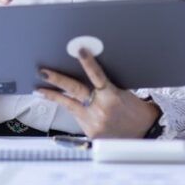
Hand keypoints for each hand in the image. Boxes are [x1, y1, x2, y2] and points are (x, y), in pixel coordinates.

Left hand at [37, 48, 161, 138]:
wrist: (144, 134)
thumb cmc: (135, 111)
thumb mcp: (123, 93)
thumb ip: (104, 85)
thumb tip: (87, 72)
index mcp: (112, 97)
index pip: (97, 76)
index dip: (88, 63)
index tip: (80, 51)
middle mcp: (101, 110)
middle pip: (74, 90)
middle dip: (56, 79)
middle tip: (43, 71)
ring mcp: (93, 123)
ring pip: (68, 105)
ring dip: (52, 95)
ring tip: (39, 89)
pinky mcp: (90, 133)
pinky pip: (75, 118)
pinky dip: (68, 110)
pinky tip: (57, 103)